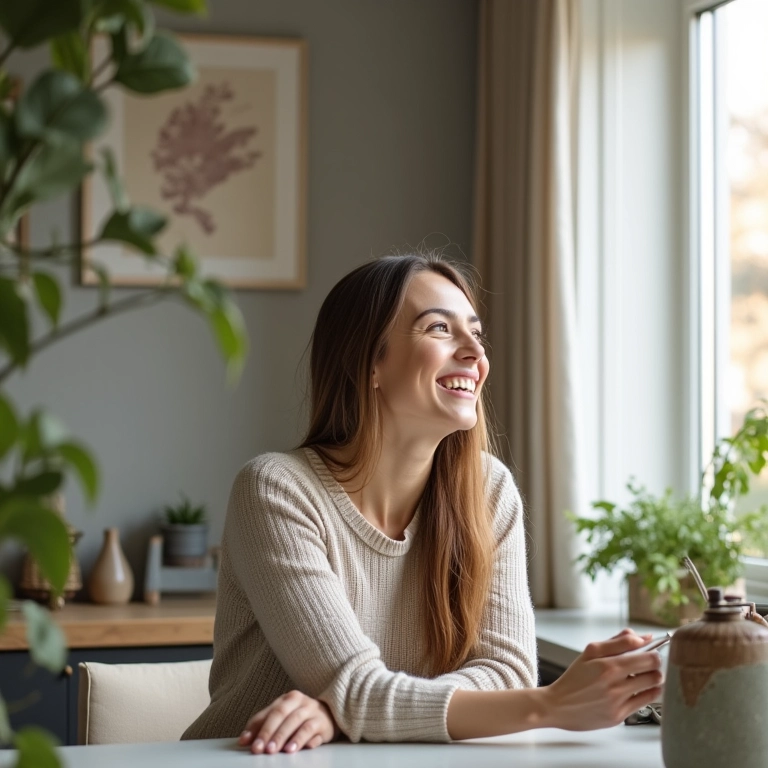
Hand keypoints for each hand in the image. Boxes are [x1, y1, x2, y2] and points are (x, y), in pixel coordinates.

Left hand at [238, 690, 338, 754]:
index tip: (247, 743)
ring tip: (277, 750)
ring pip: (296, 722)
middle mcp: (300, 701)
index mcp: (287, 698)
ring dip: (285, 736)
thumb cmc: (301, 718)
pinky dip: (302, 739)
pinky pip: (311, 730)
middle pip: (281, 714)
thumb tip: (244, 740)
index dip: (257, 728)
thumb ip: (263, 726)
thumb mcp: (283, 718)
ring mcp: (312, 710)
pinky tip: (293, 749)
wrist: (330, 716)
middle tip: (261, 749)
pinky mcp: (323, 723)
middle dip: (269, 732)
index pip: (269, 712)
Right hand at [541, 629, 663, 730]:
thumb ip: (618, 642)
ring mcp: (618, 703)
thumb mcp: (590, 652)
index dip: (654, 652)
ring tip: (644, 677)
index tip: (651, 651)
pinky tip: (640, 690)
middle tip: (649, 664)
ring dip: (653, 681)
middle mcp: (615, 686)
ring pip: (653, 689)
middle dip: (655, 666)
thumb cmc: (574, 678)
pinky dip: (647, 694)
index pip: (648, 657)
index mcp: (608, 666)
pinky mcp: (619, 717)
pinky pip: (644, 704)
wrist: (558, 705)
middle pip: (654, 673)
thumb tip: (643, 637)